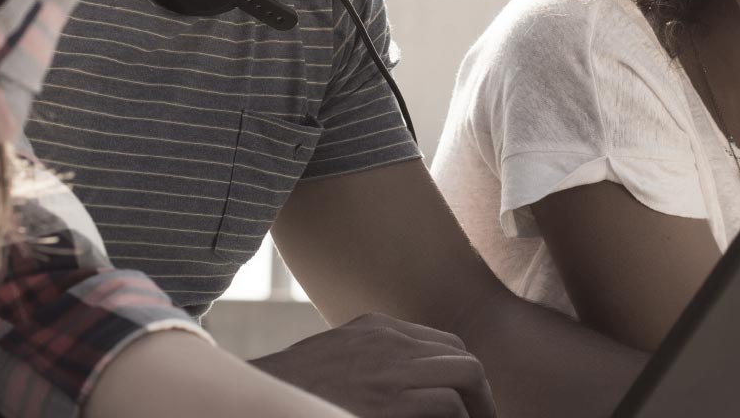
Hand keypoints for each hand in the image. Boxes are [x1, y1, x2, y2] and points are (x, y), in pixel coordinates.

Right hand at [251, 312, 497, 417]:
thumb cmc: (295, 394)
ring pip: (467, 375)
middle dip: (481, 395)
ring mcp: (392, 368)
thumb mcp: (335, 368)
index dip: (460, 379)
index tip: (467, 410)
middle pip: (462, 357)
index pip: (443, 345)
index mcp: (375, 330)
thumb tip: (397, 395)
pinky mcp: (392, 401)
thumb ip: (369, 368)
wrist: (259, 403)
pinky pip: (449, 406)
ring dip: (479, 410)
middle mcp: (389, 340)